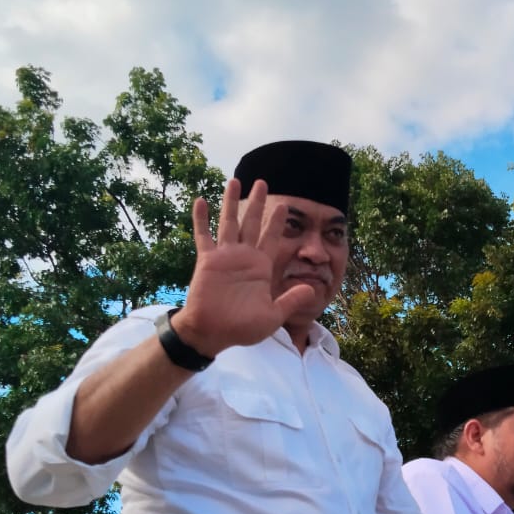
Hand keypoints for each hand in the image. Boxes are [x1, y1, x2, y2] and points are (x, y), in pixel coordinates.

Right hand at [175, 179, 319, 355]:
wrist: (213, 334)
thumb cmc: (241, 328)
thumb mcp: (273, 315)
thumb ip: (291, 300)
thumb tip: (311, 288)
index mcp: (261, 267)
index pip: (272, 238)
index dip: (278, 222)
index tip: (285, 205)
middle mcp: (244, 257)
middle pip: (252, 223)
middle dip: (258, 203)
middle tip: (262, 182)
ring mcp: (225, 256)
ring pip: (229, 222)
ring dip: (232, 202)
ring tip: (235, 180)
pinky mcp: (208, 260)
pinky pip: (204, 235)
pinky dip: (201, 218)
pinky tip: (201, 200)